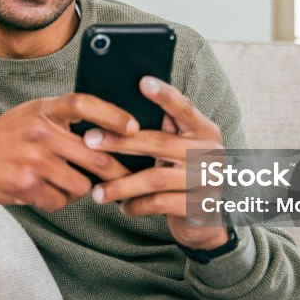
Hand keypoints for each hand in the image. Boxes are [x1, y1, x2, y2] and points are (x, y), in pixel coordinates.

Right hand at [0, 94, 134, 210]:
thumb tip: (111, 133)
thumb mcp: (34, 113)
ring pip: (81, 184)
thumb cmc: (8, 135)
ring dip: (81, 190)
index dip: (113, 115)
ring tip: (66, 182)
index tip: (134, 128)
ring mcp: (33, 159)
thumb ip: (65, 118)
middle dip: (117, 172)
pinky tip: (44, 191)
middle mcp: (40, 131)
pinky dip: (57, 200)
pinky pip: (59, 201)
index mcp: (45, 109)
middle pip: (95, 154)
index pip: (84, 104)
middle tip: (127, 179)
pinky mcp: (25, 185)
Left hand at [85, 76, 228, 250]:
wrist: (209, 217)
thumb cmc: (185, 173)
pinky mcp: (200, 207)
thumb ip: (165, 131)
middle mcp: (210, 153)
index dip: (164, 95)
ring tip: (97, 191)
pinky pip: (160, 204)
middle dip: (120, 141)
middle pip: (160, 143)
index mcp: (205, 131)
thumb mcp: (181, 149)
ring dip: (122, 184)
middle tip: (89, 140)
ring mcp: (207, 180)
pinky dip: (137, 205)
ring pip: (156, 178)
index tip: (142, 82)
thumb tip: (118, 110)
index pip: (184, 108)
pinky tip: (122, 206)